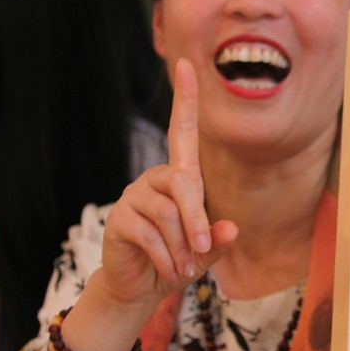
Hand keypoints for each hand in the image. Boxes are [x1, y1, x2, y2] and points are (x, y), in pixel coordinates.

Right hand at [96, 58, 237, 313]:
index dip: (185, 99)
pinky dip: (165, 257)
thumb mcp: (204, 253)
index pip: (181, 131)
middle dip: (197, 219)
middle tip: (203, 249)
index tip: (187, 64)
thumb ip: (219, 241)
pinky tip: (168, 269)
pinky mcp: (118, 217)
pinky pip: (149, 233)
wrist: (140, 286)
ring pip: (168, 214)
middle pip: (183, 184)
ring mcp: (134, 196)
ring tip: (182, 267)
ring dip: (181, 247)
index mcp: (180, 178)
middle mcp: (155, 179)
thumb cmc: (178, 261)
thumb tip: (231, 228)